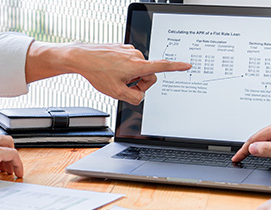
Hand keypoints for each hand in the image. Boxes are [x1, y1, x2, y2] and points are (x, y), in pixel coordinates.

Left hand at [25, 42, 190, 104]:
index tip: (187, 65)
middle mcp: (136, 55)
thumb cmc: (97, 73)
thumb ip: (134, 99)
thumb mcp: (117, 93)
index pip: (163, 66)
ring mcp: (130, 51)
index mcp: (138, 65)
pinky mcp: (123, 48)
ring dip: (131, 76)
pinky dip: (124, 69)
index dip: (177, 67)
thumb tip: (139, 97)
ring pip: (139, 69)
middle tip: (124, 86)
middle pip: (148, 74)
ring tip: (115, 77)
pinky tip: (112, 70)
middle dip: (139, 83)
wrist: (83, 58)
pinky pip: (130, 62)